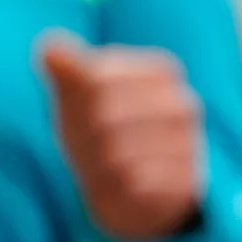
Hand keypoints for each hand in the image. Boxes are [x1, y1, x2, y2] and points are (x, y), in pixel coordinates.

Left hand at [40, 34, 204, 241]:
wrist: (131, 192)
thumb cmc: (99, 132)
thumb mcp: (77, 96)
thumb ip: (66, 69)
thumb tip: (50, 48)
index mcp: (160, 71)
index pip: (96, 78)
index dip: (76, 101)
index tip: (83, 112)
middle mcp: (183, 104)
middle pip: (105, 115)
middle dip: (85, 136)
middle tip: (88, 147)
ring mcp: (190, 144)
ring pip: (118, 153)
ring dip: (98, 165)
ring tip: (105, 168)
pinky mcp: (187, 183)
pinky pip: (135, 183)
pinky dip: (116, 188)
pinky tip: (121, 187)